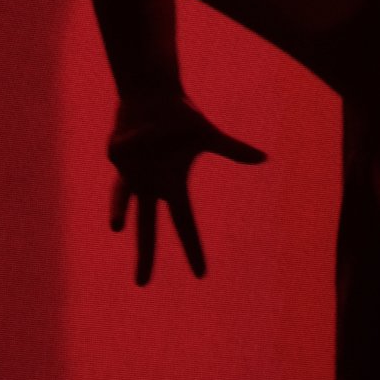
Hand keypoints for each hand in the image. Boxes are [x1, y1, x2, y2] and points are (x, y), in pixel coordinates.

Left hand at [107, 94, 264, 284]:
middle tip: (141, 285)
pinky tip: (141, 128)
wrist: (151, 94)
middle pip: (147, 228)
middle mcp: (150, 185)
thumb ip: (232, 150)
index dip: (192, 248)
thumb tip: (263, 158)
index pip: (184, 223)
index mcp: (173, 184)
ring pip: (122, 199)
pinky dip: (137, 136)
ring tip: (116, 228)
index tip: (201, 275)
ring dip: (119, 211)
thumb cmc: (179, 115)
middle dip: (145, 256)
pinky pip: (129, 145)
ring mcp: (131, 172)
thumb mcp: (207, 134)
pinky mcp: (116, 155)